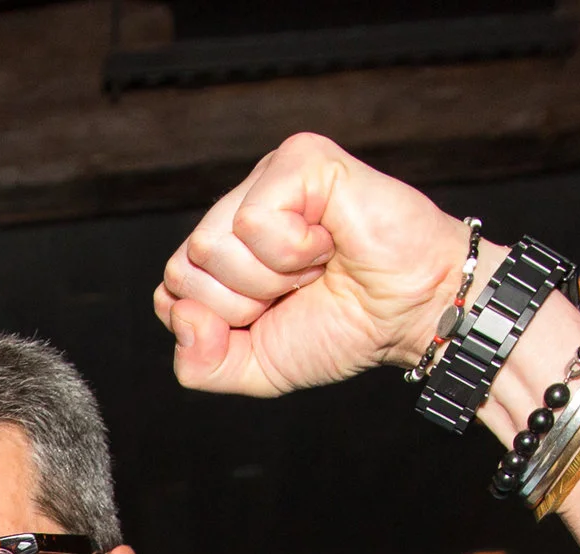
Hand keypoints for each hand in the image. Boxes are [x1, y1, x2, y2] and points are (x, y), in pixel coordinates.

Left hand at [153, 133, 471, 397]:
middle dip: (242, 301)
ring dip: (272, 277)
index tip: (273, 313)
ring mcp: (267, 177)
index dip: (219, 324)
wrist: (409, 314)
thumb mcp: (253, 368)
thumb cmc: (342, 328)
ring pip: (212, 245)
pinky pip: (253, 221)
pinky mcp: (299, 159)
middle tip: (298, 288)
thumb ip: (199, 364)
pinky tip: (328, 241)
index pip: (170, 292)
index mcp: (222, 250)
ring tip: (316, 264)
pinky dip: (293, 250)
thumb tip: (179, 314)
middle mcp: (238, 207)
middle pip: (183, 269)